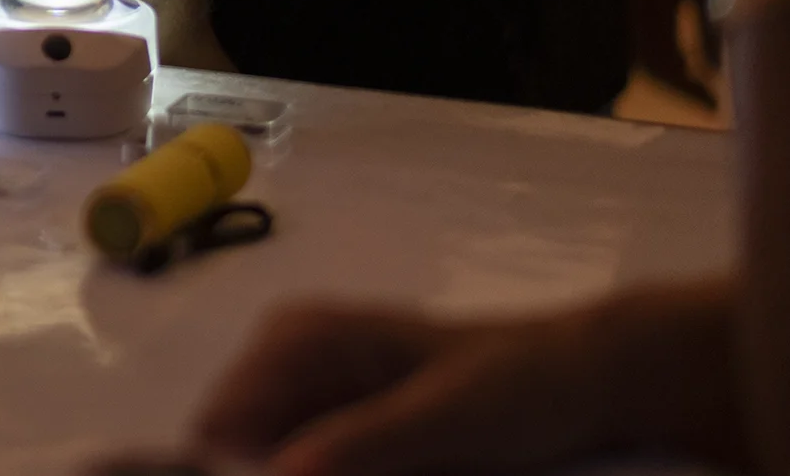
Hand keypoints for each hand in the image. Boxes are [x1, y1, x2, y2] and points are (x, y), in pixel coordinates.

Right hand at [173, 283, 742, 475]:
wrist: (581, 384)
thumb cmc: (514, 386)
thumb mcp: (442, 418)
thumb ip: (359, 445)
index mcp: (296, 340)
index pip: (220, 422)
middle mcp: (287, 364)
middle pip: (238, 453)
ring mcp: (311, 400)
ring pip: (272, 469)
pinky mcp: (340, 436)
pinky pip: (309, 473)